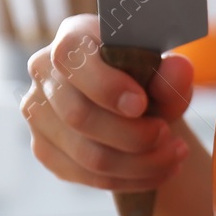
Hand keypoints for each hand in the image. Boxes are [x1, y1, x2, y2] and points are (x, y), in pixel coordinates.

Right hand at [21, 15, 193, 193]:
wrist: (139, 108)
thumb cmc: (148, 80)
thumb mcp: (166, 73)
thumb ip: (173, 73)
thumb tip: (178, 70)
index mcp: (73, 37)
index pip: (70, 57)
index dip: (104, 85)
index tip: (141, 105)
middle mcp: (44, 72)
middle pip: (77, 115)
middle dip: (132, 135)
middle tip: (168, 136)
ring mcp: (38, 113)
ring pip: (86, 154)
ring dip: (139, 163)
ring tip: (174, 154)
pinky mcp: (45, 149)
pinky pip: (87, 176)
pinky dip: (130, 179)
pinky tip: (159, 170)